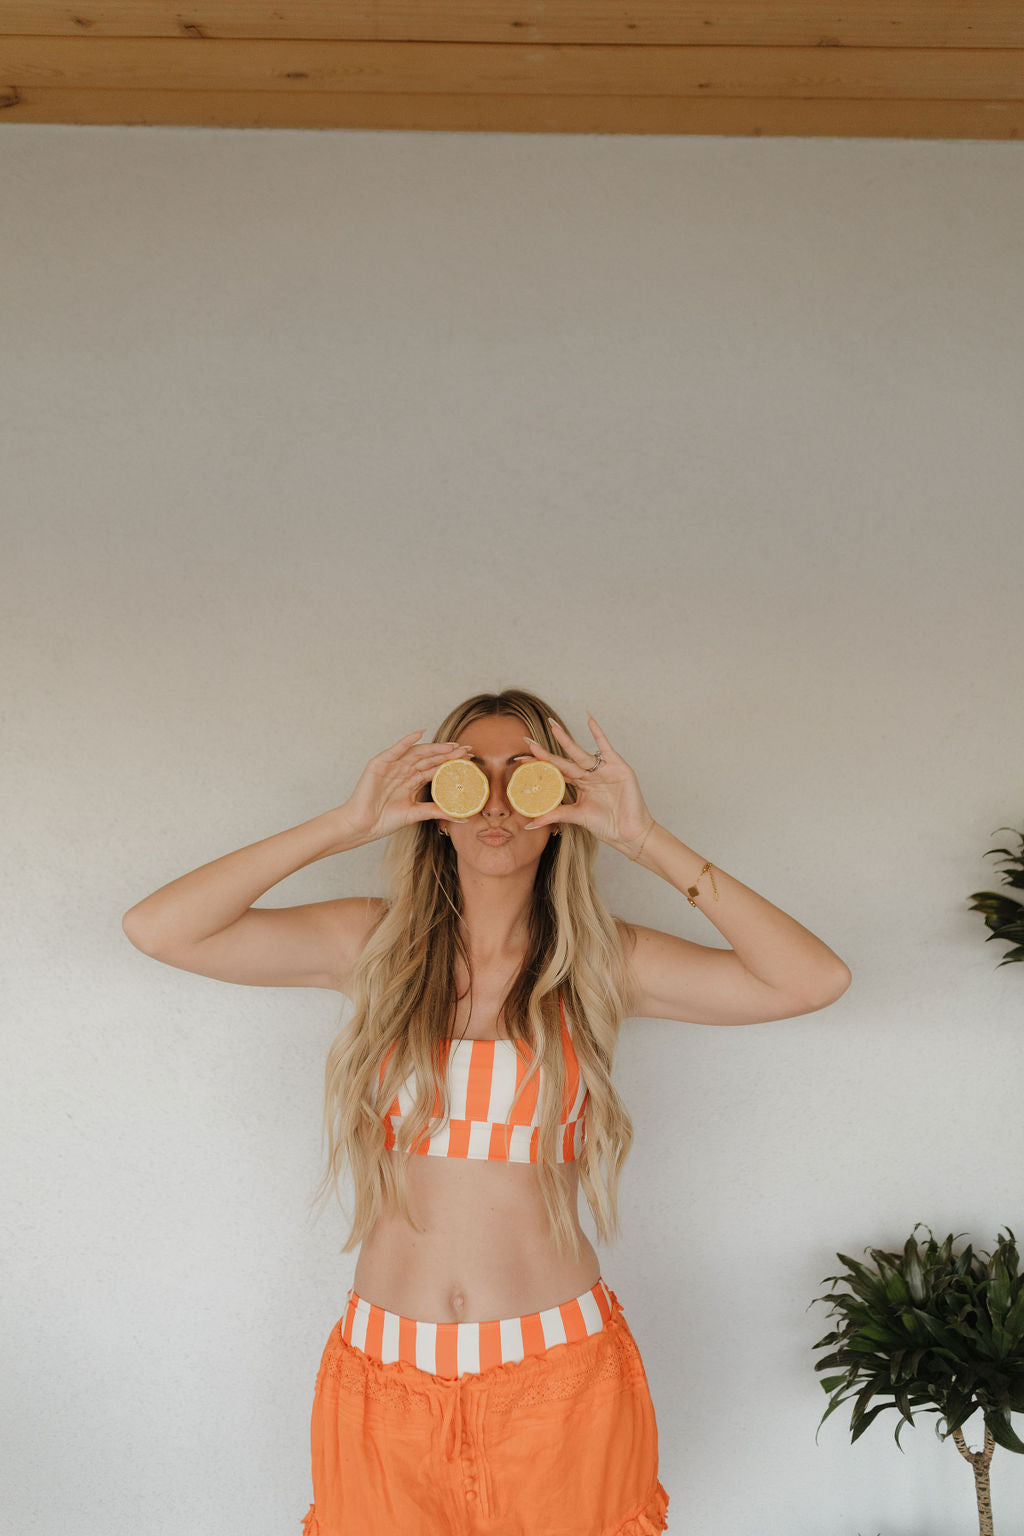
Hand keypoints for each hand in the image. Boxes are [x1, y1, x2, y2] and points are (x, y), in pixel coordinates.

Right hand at [341, 730, 470, 843]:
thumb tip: (460, 816)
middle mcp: (404, 771)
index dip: (452, 763)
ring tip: (451, 745)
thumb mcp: (416, 814)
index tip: (470, 760)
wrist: (363, 825)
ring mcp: (393, 766)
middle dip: (448, 754)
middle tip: (467, 750)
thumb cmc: (385, 820)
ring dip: (434, 748)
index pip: (436, 768)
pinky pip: (396, 749)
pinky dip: (407, 741)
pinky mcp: (380, 763)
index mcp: (412, 781)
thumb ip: (436, 811)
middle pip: (430, 759)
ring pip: (417, 753)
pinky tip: (420, 734)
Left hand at [522, 715, 655, 857]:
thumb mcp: (577, 817)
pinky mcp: (617, 767)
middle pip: (563, 761)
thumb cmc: (607, 825)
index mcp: (579, 785)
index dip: (539, 766)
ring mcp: (602, 770)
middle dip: (545, 752)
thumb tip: (530, 823)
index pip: (555, 772)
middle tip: (527, 741)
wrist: (630, 832)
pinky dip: (598, 733)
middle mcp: (588, 775)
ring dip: (565, 739)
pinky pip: (605, 747)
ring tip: (552, 726)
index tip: (520, 759)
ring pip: (579, 753)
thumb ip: (556, 815)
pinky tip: (589, 719)